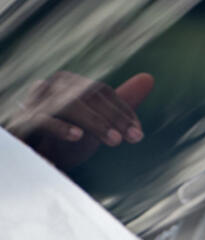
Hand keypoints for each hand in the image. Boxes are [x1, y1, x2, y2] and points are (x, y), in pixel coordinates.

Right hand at [6, 72, 153, 168]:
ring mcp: (33, 102)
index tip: (138, 133)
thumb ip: (118, 105)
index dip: (123, 112)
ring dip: (95, 123)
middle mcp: (51, 87)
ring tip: (114, 140)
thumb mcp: (93, 125)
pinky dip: (61, 127)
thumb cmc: (59, 141)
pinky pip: (42, 120)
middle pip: (88, 96)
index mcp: (69, 84)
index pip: (102, 92)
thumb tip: (149, 78)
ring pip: (70, 105)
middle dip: (114, 118)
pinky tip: (78, 136)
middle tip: (132, 138)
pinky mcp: (20, 122)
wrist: (25, 161)